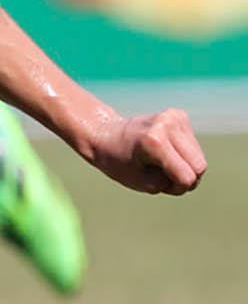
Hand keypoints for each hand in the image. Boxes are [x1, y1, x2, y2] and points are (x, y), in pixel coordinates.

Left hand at [74, 107, 206, 194]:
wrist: (103, 134)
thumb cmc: (118, 162)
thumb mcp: (142, 182)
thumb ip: (172, 184)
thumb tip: (197, 173)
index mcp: (154, 142)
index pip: (187, 177)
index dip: (177, 188)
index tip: (159, 185)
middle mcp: (168, 125)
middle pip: (200, 166)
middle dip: (186, 177)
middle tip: (162, 176)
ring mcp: (175, 117)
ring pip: (199, 157)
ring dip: (184, 166)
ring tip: (159, 161)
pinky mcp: (180, 115)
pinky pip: (194, 146)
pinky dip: (182, 154)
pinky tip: (163, 149)